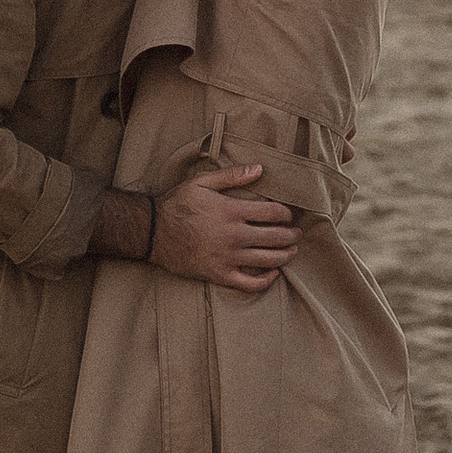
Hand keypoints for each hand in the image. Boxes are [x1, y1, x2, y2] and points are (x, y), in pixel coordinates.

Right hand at [155, 161, 298, 295]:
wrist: (153, 232)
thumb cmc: (178, 204)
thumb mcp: (202, 182)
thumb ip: (232, 175)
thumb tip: (260, 169)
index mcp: (232, 211)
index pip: (273, 213)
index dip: (287, 214)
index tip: (289, 215)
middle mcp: (234, 235)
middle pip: (276, 237)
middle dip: (292, 236)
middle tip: (298, 234)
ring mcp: (227, 258)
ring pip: (268, 260)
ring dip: (286, 256)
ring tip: (292, 251)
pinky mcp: (219, 275)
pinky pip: (250, 283)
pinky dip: (266, 280)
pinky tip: (273, 273)